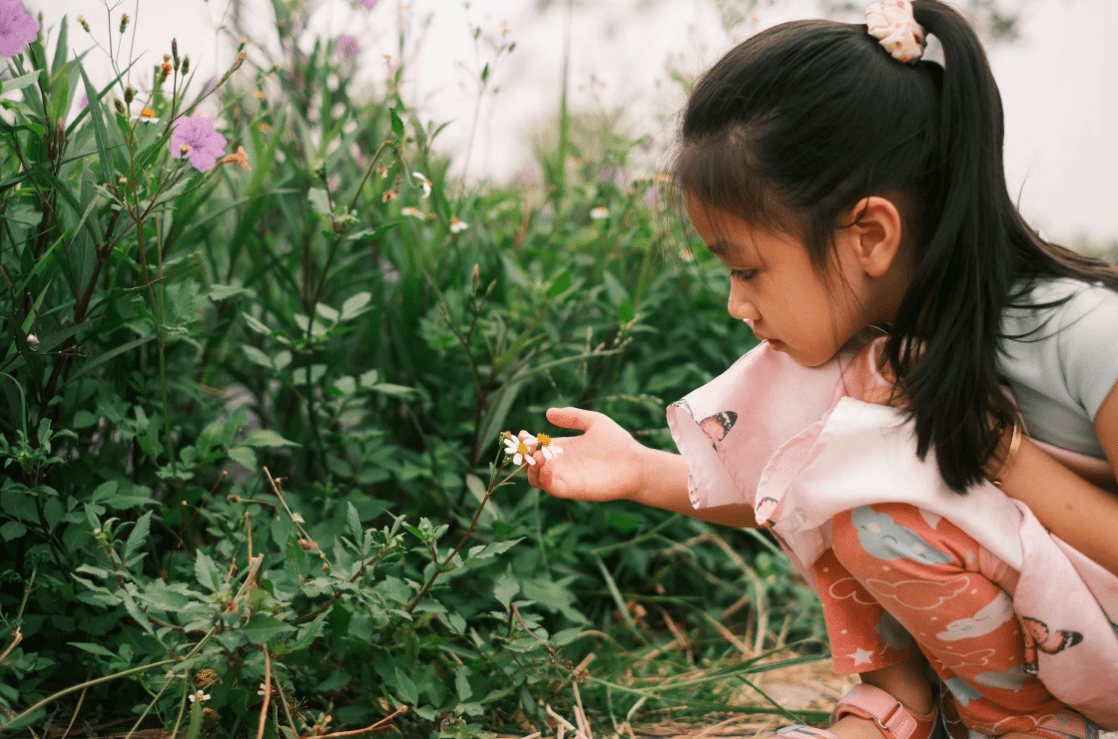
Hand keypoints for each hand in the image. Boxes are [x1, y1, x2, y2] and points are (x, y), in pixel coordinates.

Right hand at [524, 407, 645, 502]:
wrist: (635, 463)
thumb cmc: (617, 442)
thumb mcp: (594, 422)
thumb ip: (573, 416)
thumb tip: (548, 413)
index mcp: (562, 447)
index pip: (535, 447)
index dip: (525, 441)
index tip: (522, 434)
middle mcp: (560, 463)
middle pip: (531, 463)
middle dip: (523, 454)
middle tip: (528, 445)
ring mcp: (565, 477)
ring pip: (536, 478)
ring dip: (531, 468)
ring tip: (539, 456)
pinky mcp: (572, 489)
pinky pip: (551, 488)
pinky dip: (544, 480)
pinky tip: (547, 467)